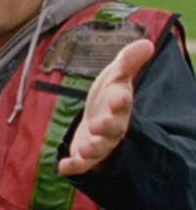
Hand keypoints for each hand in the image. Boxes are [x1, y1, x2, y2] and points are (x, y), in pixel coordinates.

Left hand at [59, 39, 154, 175]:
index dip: (121, 100)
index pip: (122, 103)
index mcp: (118, 105)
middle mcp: (113, 126)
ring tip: (82, 149)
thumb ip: (128, 61)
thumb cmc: (107, 96)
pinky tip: (63, 167)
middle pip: (113, 129)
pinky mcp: (86, 155)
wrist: (100, 118)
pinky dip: (74, 166)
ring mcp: (100, 142)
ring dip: (92, 149)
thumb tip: (147, 42)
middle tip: (97, 125)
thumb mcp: (115, 75)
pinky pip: (82, 164)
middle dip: (106, 127)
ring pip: (100, 148)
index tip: (119, 97)